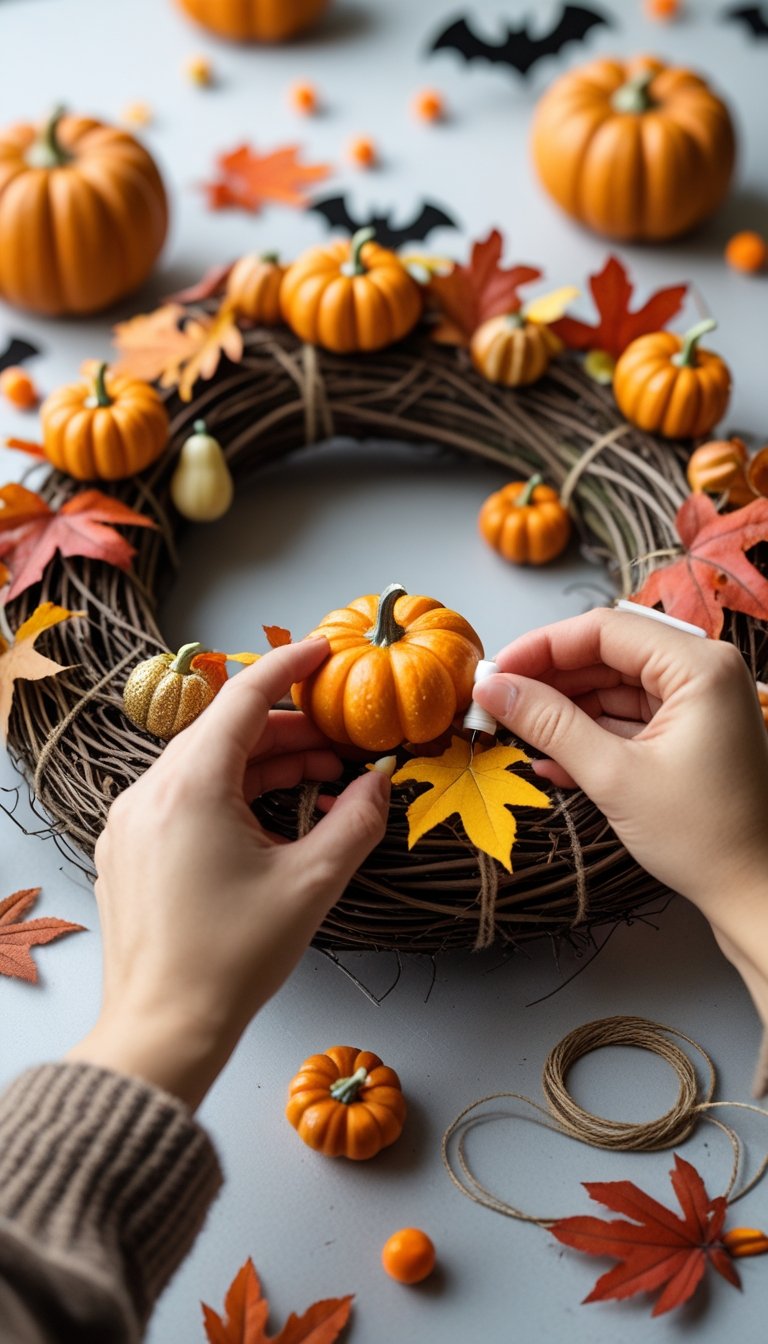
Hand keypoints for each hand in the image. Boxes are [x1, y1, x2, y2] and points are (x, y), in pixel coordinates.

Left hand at [68, 639, 389, 1108]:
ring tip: (319, 783)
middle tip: (342, 743)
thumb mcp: (311, 884)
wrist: (162, 1030)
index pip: (243, 698)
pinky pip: (183, 799)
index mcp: (189, 786)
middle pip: (225, 734)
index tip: (324, 651)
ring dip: (263, 767)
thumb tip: (380, 782)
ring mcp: (129, 823)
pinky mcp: (126, 852)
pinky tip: (271, 819)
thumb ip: (355, 820)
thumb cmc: (233, 959)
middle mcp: (149, 792)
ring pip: (204, 767)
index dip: (289, 667)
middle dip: (288, 732)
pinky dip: (230, 795)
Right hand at [473, 608, 767, 1012]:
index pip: (605, 630)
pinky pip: (629, 717)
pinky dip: (590, 733)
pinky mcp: (689, 732)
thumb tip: (493, 690)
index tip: (495, 672)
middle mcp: (704, 672)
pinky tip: (550, 759)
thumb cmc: (701, 837)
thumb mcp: (613, 777)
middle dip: (550, 679)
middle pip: (608, 654)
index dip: (542, 647)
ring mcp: (698, 703)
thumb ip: (549, 724)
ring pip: (614, 686)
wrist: (753, 892)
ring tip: (516, 731)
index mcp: (700, 667)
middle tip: (498, 702)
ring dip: (564, 709)